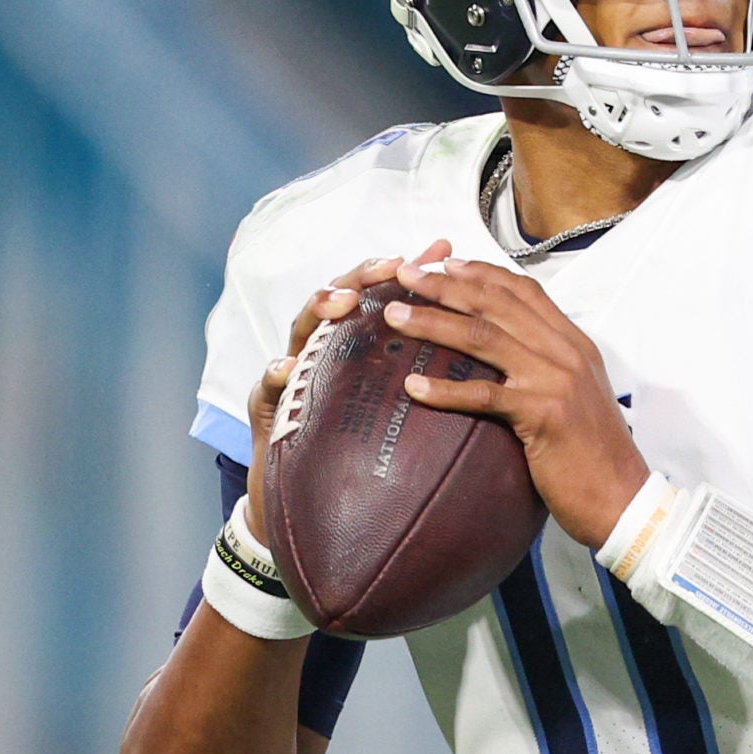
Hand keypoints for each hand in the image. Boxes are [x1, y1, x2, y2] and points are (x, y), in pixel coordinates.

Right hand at [243, 242, 451, 548]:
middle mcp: (324, 348)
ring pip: (300, 329)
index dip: (406, 271)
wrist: (311, 501)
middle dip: (363, 276)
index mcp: (357, 344)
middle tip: (389, 267)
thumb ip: (432, 370)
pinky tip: (287, 368)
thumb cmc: (360, 443)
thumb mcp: (397, 403)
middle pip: (339, 297)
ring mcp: (294, 373)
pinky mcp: (269, 407)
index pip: (380, 295)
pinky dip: (275, 373)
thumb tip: (486, 350)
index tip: (436, 253)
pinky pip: (266, 387)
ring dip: (319, 309)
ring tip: (342, 303)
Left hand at [385, 258, 648, 548]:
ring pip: (483, 337)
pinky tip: (414, 388)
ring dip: (433, 322)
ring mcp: (556, 380)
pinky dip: (445, 391)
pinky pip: (484, 395)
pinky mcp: (544, 415)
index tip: (443, 263)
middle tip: (406, 274)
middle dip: (445, 284)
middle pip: (496, 303)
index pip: (523, 290)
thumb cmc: (594, 455)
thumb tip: (506, 362)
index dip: (480, 272)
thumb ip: (547, 369)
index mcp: (574, 342)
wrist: (623, 497)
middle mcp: (566, 352)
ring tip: (396, 316)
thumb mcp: (576, 396)